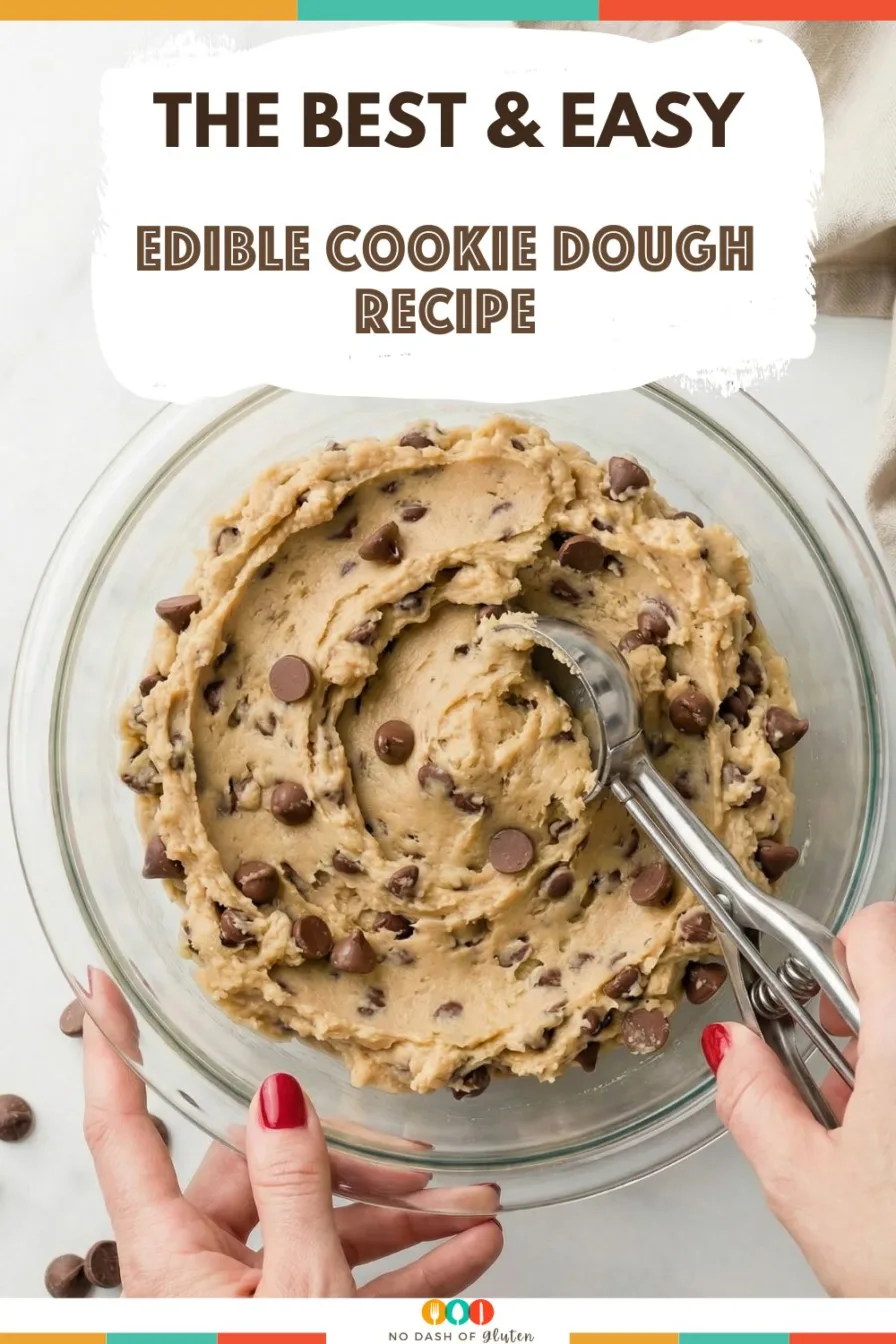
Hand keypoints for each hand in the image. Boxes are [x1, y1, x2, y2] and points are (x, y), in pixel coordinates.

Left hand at [82, 970, 502, 1296]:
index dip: (109, 1052)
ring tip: (478, 1218)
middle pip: (267, 1177)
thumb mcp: (305, 1293)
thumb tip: (274, 1093)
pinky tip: (465, 1257)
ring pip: (320, 1229)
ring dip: (404, 1223)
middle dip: (360, 1170)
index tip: (96, 989)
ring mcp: (246, 1303)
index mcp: (171, 1258)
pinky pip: (343, 1280)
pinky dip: (403, 1269)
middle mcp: (198, 1275)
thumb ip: (294, 1187)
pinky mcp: (292, 1324)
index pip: (126, 1131)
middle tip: (430, 1171)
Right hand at [703, 902, 895, 1295]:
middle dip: (860, 1009)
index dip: (834, 950)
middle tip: (832, 1062)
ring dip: (890, 1046)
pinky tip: (894, 1139)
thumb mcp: (804, 1183)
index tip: (812, 997)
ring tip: (865, 1115)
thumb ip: (754, 1097)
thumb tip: (731, 1049)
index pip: (878, 928)